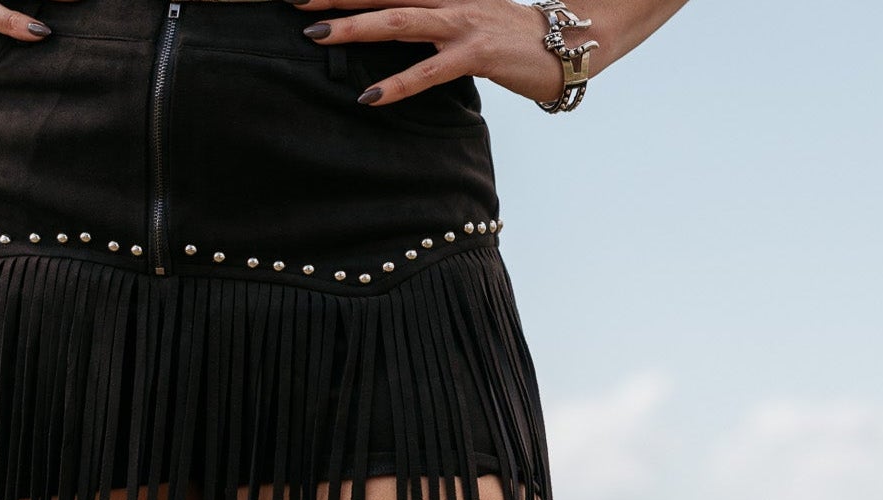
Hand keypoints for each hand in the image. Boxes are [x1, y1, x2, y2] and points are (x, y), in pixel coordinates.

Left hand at [293, 0, 577, 109]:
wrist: (567, 43)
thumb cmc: (513, 39)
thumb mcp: (467, 23)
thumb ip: (432, 26)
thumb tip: (398, 33)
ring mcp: (461, 23)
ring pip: (397, 20)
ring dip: (354, 25)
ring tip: (314, 34)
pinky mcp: (476, 54)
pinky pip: (428, 72)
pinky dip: (396, 85)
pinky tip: (369, 97)